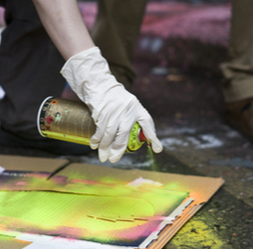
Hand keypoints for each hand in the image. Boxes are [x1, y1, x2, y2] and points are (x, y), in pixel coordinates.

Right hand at [61, 47, 162, 162]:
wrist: (101, 85)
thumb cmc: (118, 100)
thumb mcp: (132, 107)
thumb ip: (138, 121)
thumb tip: (147, 141)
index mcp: (138, 109)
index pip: (147, 124)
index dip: (152, 136)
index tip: (157, 148)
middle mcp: (127, 110)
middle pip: (123, 134)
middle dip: (118, 149)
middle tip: (114, 159)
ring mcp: (114, 111)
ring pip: (109, 134)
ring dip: (105, 147)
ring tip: (103, 157)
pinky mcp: (102, 112)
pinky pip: (99, 129)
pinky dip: (97, 139)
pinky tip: (95, 145)